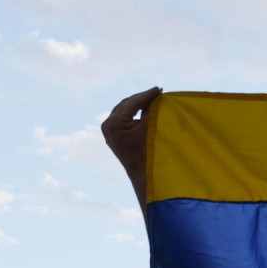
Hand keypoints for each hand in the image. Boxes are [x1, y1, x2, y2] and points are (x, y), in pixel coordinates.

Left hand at [101, 86, 161, 210]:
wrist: (145, 178)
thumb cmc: (151, 153)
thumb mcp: (152, 129)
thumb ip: (152, 110)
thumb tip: (154, 95)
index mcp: (114, 123)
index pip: (132, 103)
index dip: (147, 95)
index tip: (159, 89)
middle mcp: (107, 126)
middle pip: (125, 105)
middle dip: (141, 99)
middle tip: (157, 93)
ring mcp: (109, 132)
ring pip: (124, 111)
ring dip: (137, 105)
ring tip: (153, 100)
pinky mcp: (114, 137)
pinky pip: (124, 120)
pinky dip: (134, 114)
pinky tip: (145, 111)